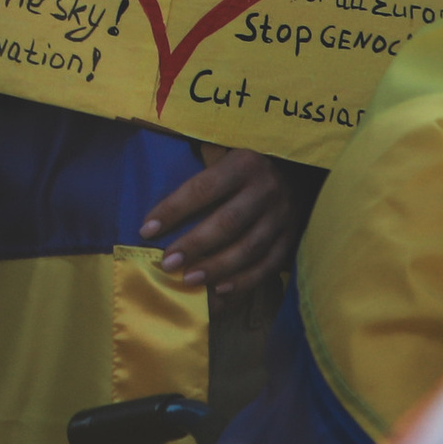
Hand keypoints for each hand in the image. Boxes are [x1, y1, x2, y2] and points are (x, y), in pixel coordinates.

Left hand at [139, 145, 297, 295]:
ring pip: (249, 248)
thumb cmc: (243, 166)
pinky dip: (245, 280)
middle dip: (195, 245)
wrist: (296, 173)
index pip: (201, 188)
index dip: (173, 210)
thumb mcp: (223, 154)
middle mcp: (266, 190)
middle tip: (169, 264)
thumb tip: (155, 210)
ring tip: (189, 280)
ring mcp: (282, 216)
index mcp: (243, 164)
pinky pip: (269, 264)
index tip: (147, 230)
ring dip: (217, 268)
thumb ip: (197, 173)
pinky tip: (221, 289)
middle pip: (227, 222)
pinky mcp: (291, 238)